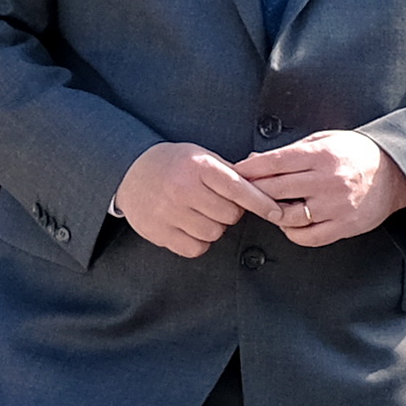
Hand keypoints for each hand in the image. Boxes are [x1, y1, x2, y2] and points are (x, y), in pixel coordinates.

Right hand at [117, 140, 268, 256]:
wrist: (129, 170)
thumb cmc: (174, 164)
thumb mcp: (201, 157)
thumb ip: (231, 172)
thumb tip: (266, 184)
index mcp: (198, 167)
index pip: (239, 188)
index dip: (261, 202)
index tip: (276, 212)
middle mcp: (182, 189)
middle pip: (230, 216)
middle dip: (229, 212)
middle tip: (214, 203)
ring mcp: (168, 212)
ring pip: (214, 234)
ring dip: (213, 227)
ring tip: (198, 213)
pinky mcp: (158, 231)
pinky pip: (195, 248)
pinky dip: (197, 242)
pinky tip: (188, 226)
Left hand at [239, 129, 405, 245]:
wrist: (396, 173)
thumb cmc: (356, 154)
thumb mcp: (324, 140)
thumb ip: (291, 151)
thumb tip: (255, 160)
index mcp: (322, 155)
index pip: (273, 163)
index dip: (249, 169)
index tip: (235, 172)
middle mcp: (328, 181)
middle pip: (275, 189)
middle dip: (252, 191)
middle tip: (239, 192)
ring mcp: (336, 206)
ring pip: (288, 216)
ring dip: (270, 213)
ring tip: (266, 207)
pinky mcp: (345, 226)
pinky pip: (308, 236)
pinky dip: (292, 232)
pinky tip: (288, 223)